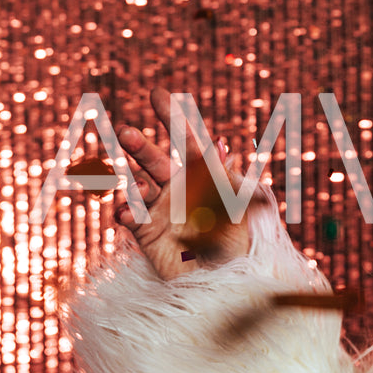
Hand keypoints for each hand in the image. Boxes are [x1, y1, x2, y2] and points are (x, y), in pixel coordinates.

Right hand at [111, 87, 255, 280]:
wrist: (225, 279)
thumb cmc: (242, 242)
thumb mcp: (246, 209)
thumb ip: (235, 179)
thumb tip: (224, 143)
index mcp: (203, 174)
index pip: (187, 139)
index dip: (173, 116)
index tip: (157, 93)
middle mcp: (177, 186)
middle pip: (154, 159)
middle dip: (139, 145)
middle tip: (125, 132)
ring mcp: (158, 207)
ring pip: (136, 184)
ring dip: (129, 180)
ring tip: (130, 182)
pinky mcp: (145, 231)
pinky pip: (130, 216)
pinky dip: (126, 211)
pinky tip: (126, 211)